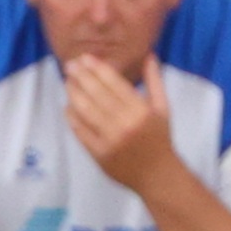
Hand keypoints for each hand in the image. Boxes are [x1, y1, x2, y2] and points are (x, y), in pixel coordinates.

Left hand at [63, 53, 177, 191]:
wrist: (156, 175)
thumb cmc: (160, 138)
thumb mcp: (163, 108)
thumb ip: (154, 81)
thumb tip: (148, 55)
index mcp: (141, 110)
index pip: (114, 84)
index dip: (98, 69)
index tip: (86, 58)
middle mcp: (124, 123)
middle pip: (97, 95)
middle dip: (81, 77)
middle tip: (70, 65)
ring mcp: (110, 140)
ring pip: (86, 111)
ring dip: (74, 94)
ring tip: (67, 82)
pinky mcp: (98, 154)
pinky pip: (81, 132)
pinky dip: (72, 117)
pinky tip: (68, 106)